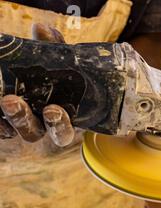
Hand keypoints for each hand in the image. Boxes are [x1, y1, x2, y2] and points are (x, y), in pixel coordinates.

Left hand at [0, 24, 74, 146]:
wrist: (38, 76)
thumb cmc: (57, 74)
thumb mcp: (59, 61)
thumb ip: (53, 48)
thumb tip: (40, 29)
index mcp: (61, 118)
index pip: (62, 133)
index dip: (59, 125)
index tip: (52, 109)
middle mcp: (39, 126)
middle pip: (32, 133)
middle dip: (22, 120)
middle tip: (11, 101)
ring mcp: (19, 125)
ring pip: (12, 130)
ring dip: (7, 117)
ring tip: (3, 98)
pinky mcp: (4, 121)